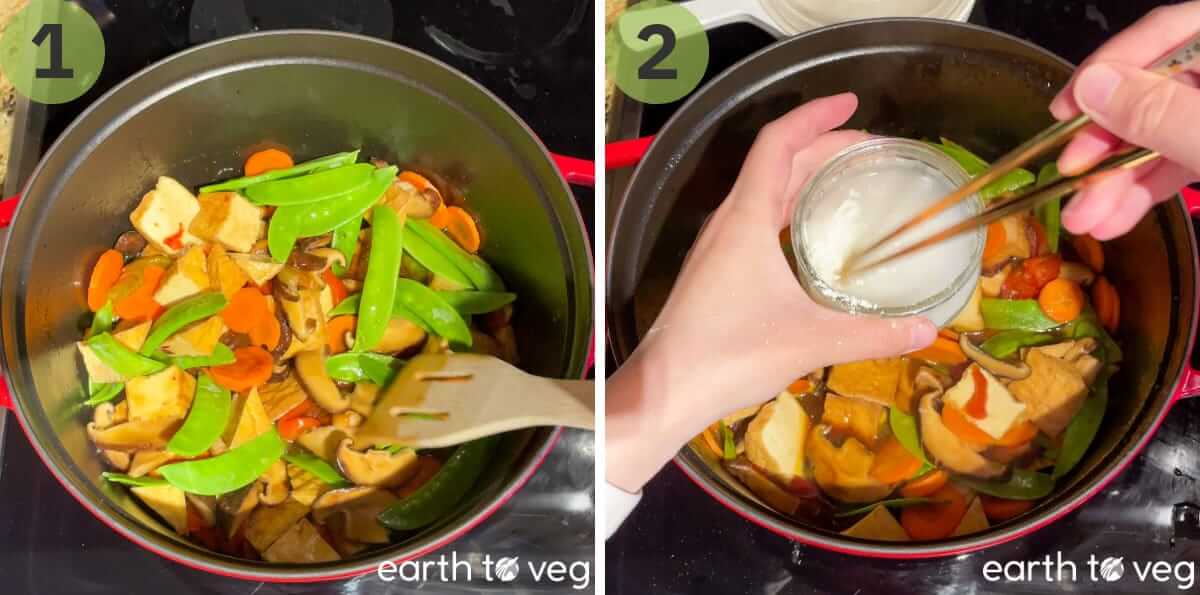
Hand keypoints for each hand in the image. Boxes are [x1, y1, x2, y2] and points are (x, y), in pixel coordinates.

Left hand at [605, 94, 936, 493]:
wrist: (666, 390)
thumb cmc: (729, 355)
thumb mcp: (809, 341)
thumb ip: (871, 334)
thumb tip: (926, 329)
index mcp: (745, 219)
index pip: (778, 144)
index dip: (815, 116)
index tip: (852, 104)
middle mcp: (728, 222)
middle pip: (776, 165)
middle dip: (822, 147)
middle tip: (872, 149)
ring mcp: (718, 246)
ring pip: (764, 193)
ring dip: (804, 178)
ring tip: (849, 181)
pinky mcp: (715, 271)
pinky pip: (756, 221)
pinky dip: (788, 210)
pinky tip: (813, 236)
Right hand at [1049, 2, 1199, 239]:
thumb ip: (1162, 112)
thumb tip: (1092, 88)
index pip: (1163, 33)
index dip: (1108, 69)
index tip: (1064, 112)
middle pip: (1155, 92)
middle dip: (1107, 145)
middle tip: (1070, 176)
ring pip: (1163, 135)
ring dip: (1117, 180)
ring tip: (1084, 218)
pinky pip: (1181, 161)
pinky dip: (1147, 190)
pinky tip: (1113, 218)